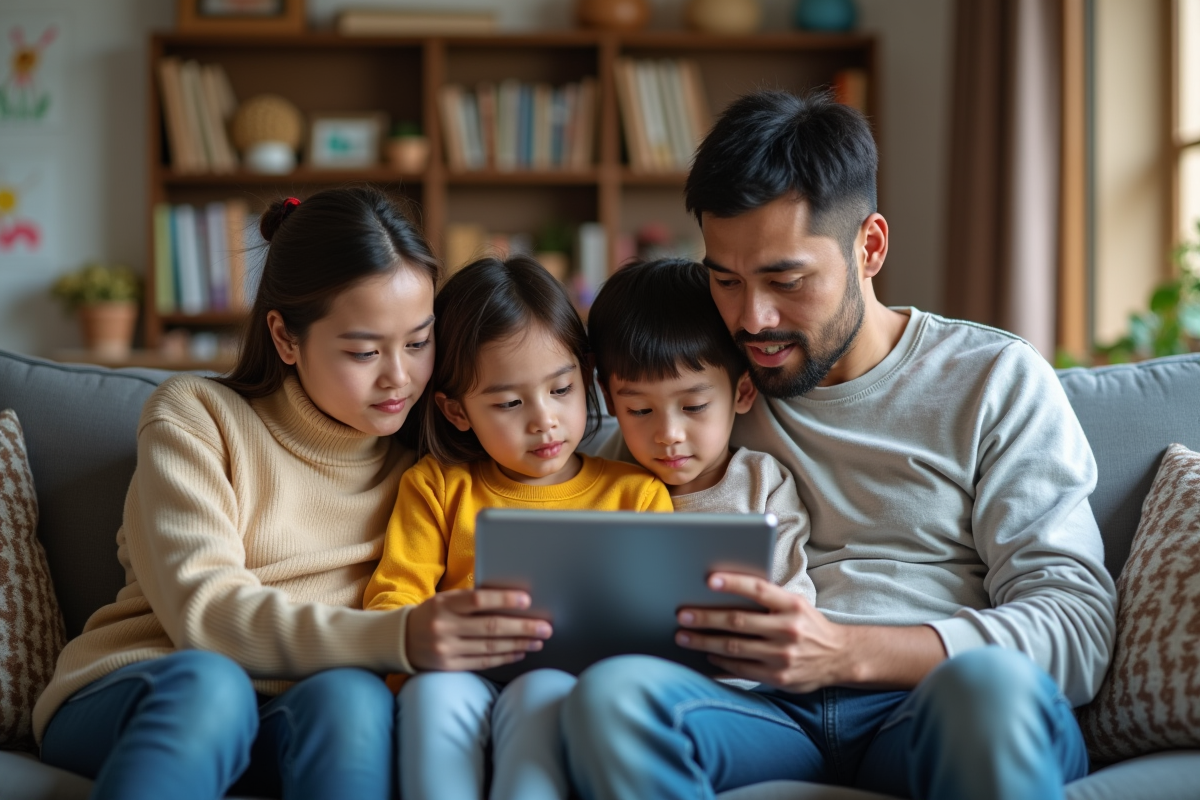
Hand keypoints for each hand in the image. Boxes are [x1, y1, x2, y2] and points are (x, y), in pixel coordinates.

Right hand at [406, 589, 551, 671]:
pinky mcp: (449, 667)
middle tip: (545, 626)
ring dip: (518, 643)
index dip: (504, 599)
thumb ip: (471, 600)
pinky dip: (504, 657)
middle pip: (490, 627)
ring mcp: (446, 650)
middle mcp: (444, 627)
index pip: (478, 599)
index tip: (527, 599)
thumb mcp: (445, 600)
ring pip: (490, 647)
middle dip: (522, 627)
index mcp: (444, 604)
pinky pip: (482, 662)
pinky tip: (520, 652)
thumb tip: (510, 599)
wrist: (400, 640)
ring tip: (538, 640)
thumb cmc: (432, 614)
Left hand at [676, 573, 945, 692]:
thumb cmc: (809, 624)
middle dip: (705, 618)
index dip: (732, 583)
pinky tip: (706, 657)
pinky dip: (721, 663)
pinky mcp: (779, 678)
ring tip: (684, 637)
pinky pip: (742, 670)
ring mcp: (783, 656)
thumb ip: (767, 599)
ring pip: (734, 648)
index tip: (708, 579)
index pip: (758, 590)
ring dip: (705, 642)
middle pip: (738, 621)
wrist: (840, 657)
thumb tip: (723, 590)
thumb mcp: (796, 604)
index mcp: (792, 605)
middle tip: (682, 615)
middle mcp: (789, 629)